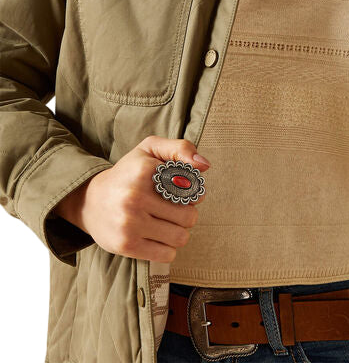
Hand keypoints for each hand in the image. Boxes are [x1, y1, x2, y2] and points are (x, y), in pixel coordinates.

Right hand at [54, 136, 210, 263]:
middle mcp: (136, 197)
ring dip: (179, 232)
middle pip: (189, 216)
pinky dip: (168, 249)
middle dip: (188, 214)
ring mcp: (130, 223)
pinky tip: (158, 237)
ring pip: (181, 237)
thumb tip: (205, 165)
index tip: (184, 192)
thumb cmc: (129, 173)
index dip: (194, 192)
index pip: (191, 188)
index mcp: (145, 171)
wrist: (89, 201)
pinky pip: (167, 255)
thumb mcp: (151, 149)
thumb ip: (181, 148)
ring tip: (167, 223)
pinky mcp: (126, 245)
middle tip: (175, 210)